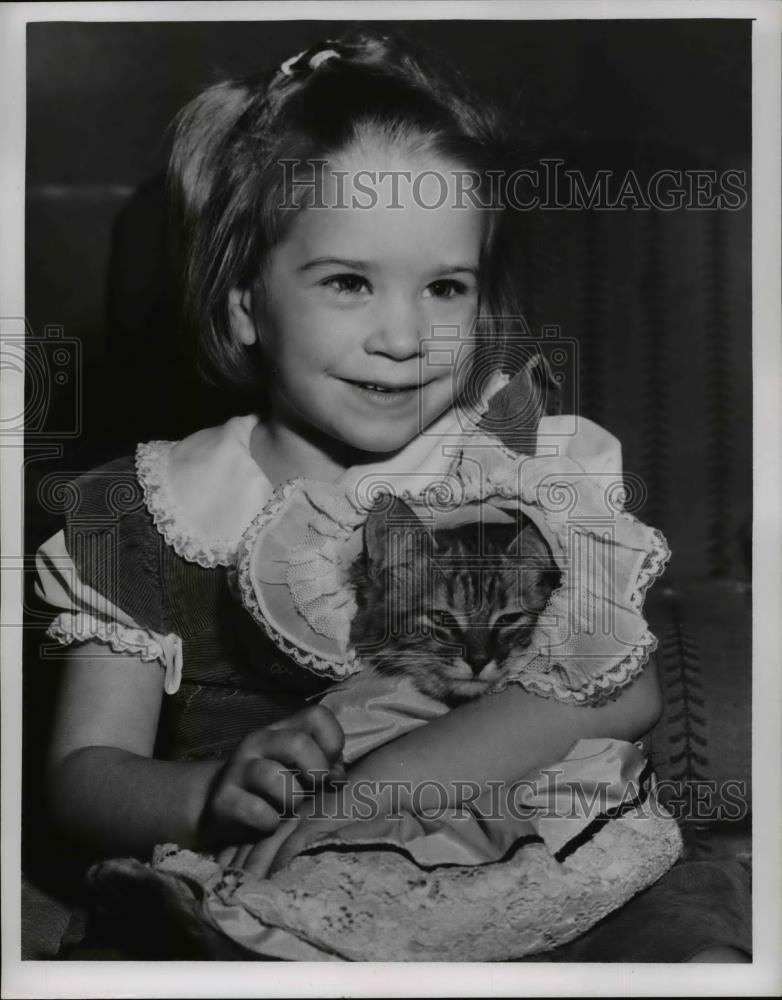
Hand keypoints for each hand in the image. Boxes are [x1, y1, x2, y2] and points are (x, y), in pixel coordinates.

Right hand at [198, 705, 344, 847]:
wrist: (219, 804)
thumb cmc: (272, 785)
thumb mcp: (299, 768)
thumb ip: (324, 765)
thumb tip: (338, 777)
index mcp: (283, 729)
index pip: (318, 716)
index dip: (333, 742)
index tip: (330, 766)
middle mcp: (259, 742)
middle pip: (298, 744)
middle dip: (316, 772)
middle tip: (312, 789)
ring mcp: (239, 769)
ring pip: (275, 778)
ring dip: (292, 800)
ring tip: (289, 808)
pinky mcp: (223, 799)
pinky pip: (257, 812)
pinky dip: (271, 822)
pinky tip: (269, 822)